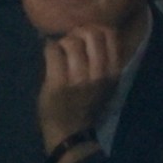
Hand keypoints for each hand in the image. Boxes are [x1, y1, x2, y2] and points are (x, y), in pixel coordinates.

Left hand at [37, 24, 123, 158]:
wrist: (71, 133)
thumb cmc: (87, 105)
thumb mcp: (106, 84)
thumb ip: (103, 61)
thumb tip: (90, 29)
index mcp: (113, 73)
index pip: (110, 35)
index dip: (95, 29)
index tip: (86, 38)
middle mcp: (99, 74)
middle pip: (90, 34)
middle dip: (77, 33)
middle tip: (70, 43)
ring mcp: (78, 79)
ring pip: (70, 42)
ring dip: (61, 42)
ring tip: (60, 52)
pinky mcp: (58, 83)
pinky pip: (52, 50)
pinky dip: (48, 48)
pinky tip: (50, 56)